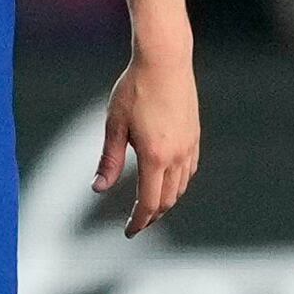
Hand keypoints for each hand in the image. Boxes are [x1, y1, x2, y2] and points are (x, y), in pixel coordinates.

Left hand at [97, 42, 200, 234]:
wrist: (165, 61)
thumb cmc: (134, 89)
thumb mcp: (114, 125)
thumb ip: (109, 160)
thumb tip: (98, 189)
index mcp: (155, 156)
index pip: (150, 203)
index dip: (139, 221)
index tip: (129, 232)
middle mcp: (177, 155)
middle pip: (168, 199)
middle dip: (152, 215)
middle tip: (137, 224)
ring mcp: (190, 145)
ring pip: (181, 186)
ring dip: (166, 200)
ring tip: (150, 206)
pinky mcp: (195, 135)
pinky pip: (190, 169)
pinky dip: (178, 183)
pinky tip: (167, 181)